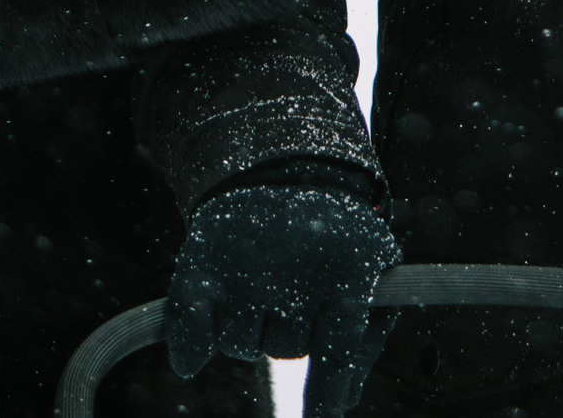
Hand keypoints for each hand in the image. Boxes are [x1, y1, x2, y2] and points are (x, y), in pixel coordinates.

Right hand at [165, 184, 398, 417]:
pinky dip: (190, 346)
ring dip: (250, 327)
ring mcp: (246, 266)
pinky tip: (192, 352)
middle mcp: (295, 269)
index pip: (338, 349)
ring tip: (263, 276)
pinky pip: (192, 331)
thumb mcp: (372, 268)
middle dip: (290, 331)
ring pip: (243, 345)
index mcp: (347, 270)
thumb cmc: (336, 235)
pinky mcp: (203, 263)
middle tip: (294, 284)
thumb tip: (345, 400)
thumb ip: (367, 335)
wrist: (282, 168)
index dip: (328, 394)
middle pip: (287, 349)